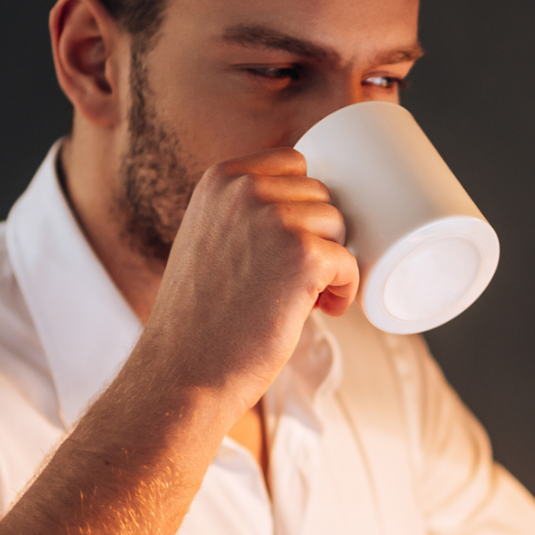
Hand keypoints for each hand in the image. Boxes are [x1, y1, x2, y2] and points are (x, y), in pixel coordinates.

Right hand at [137, 148, 358, 408]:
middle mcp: (246, 189)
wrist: (184, 370)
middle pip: (321, 196)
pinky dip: (344, 291)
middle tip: (291, 281)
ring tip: (301, 297)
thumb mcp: (209, 236)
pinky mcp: (303, 256)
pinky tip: (318, 310)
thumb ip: (245, 210)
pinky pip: (351, 263)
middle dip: (316, 237)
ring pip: (339, 226)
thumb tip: (314, 202)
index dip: (301, 207)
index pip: (294, 164)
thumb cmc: (201, 315)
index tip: (285, 247)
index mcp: (221, 178)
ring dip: (330, 264)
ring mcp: (275, 219)